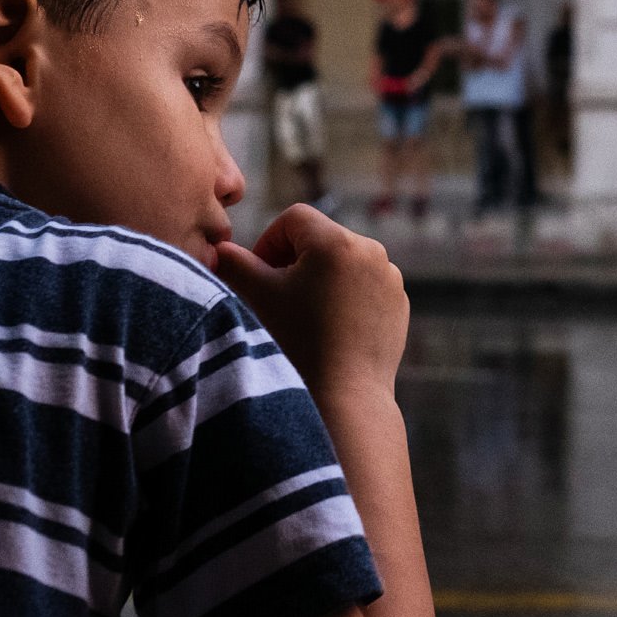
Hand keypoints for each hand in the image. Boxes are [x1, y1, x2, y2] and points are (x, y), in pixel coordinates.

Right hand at [214, 205, 409, 398]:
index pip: (294, 219)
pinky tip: (329, 331)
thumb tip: (219, 249)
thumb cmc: (295, 343)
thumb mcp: (256, 297)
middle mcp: (371, 251)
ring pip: (343, 265)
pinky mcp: (398, 304)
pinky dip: (345, 299)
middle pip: (321, 240)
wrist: (343, 397)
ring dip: (320, 280)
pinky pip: (365, 288)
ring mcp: (390, 278)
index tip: (259, 274)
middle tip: (277, 298)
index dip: (269, 242)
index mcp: (337, 241)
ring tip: (303, 318)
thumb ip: (233, 264)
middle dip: (295, 262)